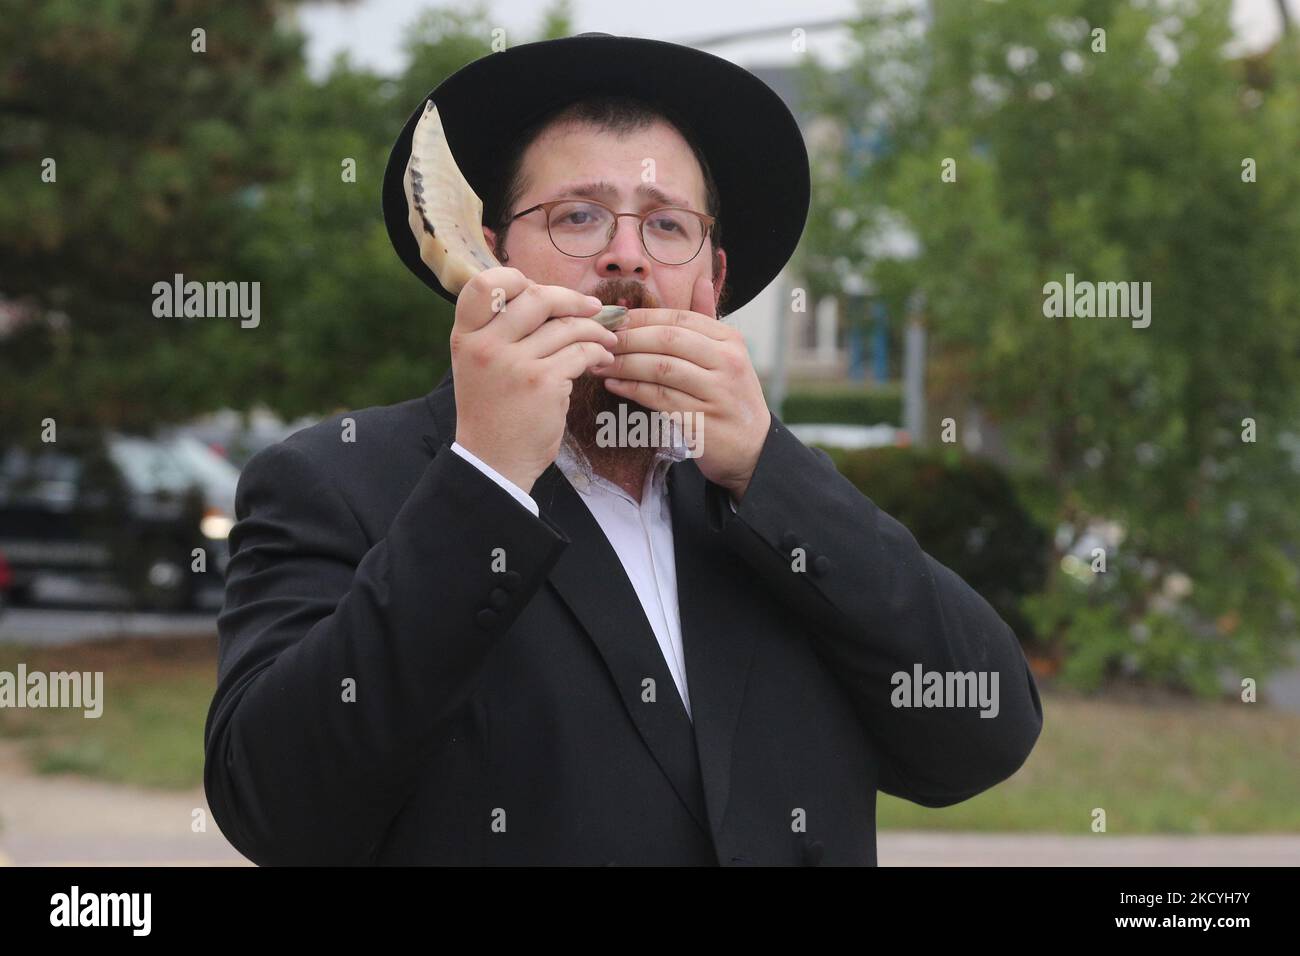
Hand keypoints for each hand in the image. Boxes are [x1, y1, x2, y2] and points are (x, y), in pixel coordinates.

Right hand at [451, 267, 618, 492]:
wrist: (493, 462)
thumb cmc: (493, 411)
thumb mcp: (478, 364)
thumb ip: (500, 331)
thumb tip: (546, 295)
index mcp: (466, 336)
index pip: (485, 283)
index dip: (517, 278)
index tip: (541, 289)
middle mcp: (486, 345)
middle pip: (537, 298)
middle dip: (573, 300)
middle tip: (593, 308)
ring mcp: (514, 363)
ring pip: (566, 326)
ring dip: (595, 329)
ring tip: (606, 338)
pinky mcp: (543, 382)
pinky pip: (581, 352)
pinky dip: (598, 352)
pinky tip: (602, 358)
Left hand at [591, 274, 770, 500]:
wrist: (751, 447)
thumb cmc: (728, 396)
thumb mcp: (726, 355)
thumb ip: (708, 319)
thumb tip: (700, 280)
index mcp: (730, 340)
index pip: (679, 318)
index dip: (642, 317)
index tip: (613, 320)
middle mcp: (727, 362)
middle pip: (668, 340)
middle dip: (628, 338)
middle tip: (599, 340)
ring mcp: (717, 392)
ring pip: (661, 369)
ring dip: (625, 364)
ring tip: (600, 363)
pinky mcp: (701, 420)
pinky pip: (659, 399)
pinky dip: (633, 390)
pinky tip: (614, 385)